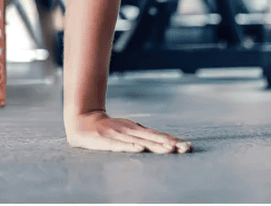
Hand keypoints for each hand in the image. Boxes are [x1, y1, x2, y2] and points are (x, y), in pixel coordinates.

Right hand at [66, 111, 191, 153]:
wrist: (83, 121)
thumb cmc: (109, 129)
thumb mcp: (128, 130)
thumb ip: (145, 137)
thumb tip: (167, 142)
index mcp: (136, 129)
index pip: (157, 136)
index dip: (172, 140)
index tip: (187, 146)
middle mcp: (130, 131)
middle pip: (152, 138)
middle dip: (168, 143)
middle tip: (183, 148)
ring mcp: (119, 134)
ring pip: (140, 141)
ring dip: (155, 145)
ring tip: (169, 148)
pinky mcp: (107, 140)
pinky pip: (120, 145)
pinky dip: (130, 147)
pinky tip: (140, 149)